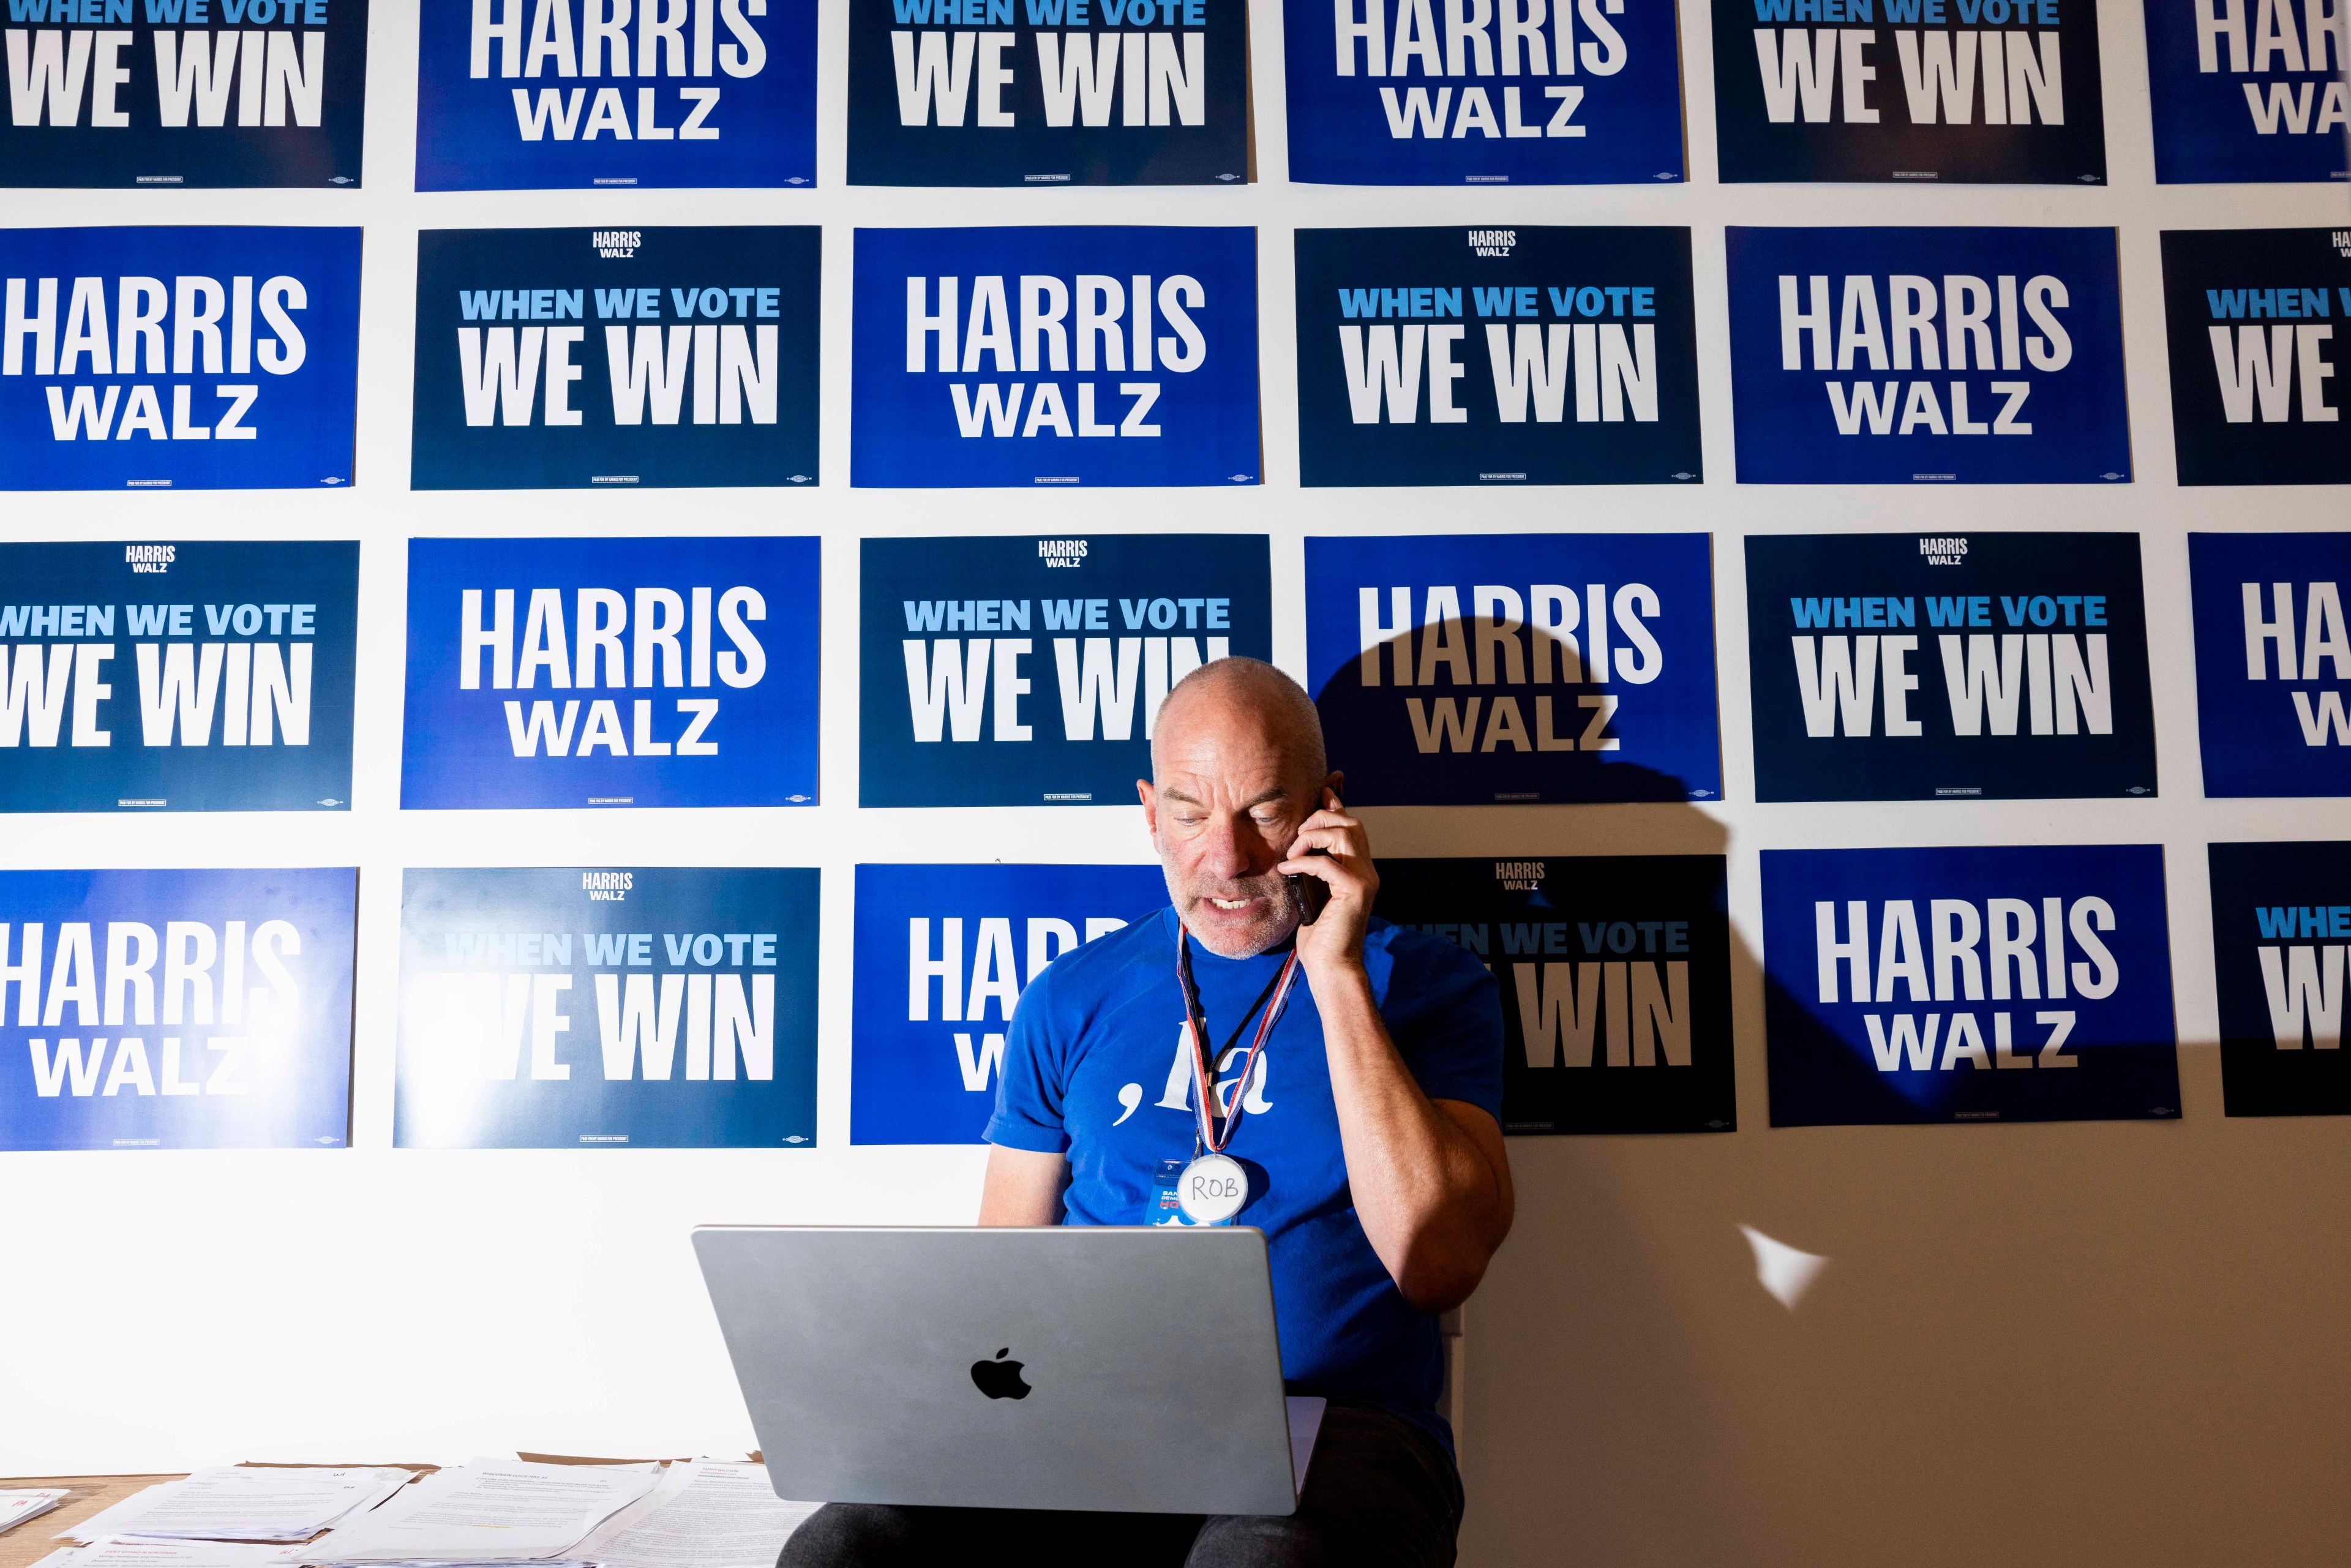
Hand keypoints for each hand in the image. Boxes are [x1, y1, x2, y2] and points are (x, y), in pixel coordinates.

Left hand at [1278, 789, 1376, 978]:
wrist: (1330, 966)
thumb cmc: (1318, 935)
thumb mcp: (1311, 892)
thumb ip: (1312, 868)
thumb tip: (1297, 846)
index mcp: (1358, 869)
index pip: (1351, 825)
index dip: (1337, 802)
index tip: (1323, 786)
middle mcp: (1367, 871)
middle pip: (1350, 823)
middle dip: (1320, 818)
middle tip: (1297, 835)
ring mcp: (1365, 880)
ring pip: (1344, 834)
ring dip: (1312, 837)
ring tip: (1293, 854)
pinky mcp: (1355, 891)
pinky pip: (1326, 862)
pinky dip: (1302, 862)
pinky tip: (1287, 871)